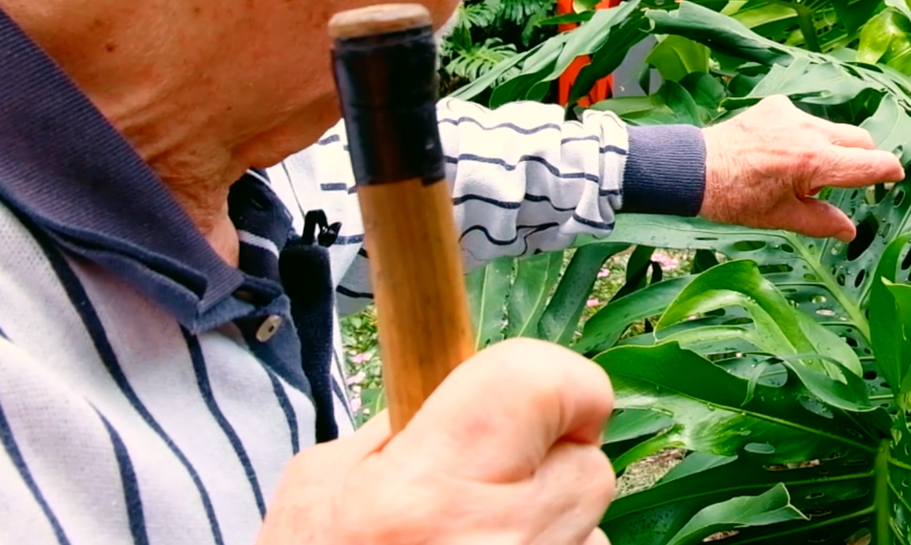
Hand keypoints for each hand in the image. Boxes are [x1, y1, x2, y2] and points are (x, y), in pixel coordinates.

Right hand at [258, 338, 614, 543]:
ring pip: (592, 527)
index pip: (546, 385)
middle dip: (549, 463)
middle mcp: (496, 542)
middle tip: (487, 485)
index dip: (558, 382)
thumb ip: (398, 436)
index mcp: (428, 491)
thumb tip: (456, 398)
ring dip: (550, 526)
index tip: (540, 399)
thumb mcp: (319, 495)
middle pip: (589, 463)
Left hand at [699, 94, 904, 239]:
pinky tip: (781, 151)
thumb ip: (822, 222)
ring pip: (833, 128)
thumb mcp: (782, 218)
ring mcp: (792, 114)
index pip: (870, 163)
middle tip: (846, 180)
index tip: (896, 176)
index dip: (889, 171)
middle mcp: (809, 132)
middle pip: (860, 139)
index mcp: (815, 163)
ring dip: (831, 147)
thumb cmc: (735, 199)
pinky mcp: (776, 106)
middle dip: (862, 158)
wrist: (694, 168)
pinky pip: (805, 119)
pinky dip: (804, 134)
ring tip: (800, 171)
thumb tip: (851, 231)